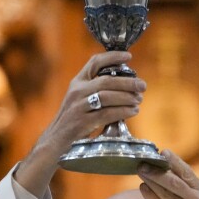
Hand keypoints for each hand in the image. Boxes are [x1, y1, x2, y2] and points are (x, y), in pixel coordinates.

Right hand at [15, 51, 145, 197]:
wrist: (55, 142)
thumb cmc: (72, 122)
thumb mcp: (80, 101)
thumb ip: (96, 91)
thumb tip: (126, 87)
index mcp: (77, 83)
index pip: (94, 62)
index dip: (113, 57)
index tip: (129, 57)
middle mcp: (77, 91)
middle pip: (106, 80)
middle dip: (128, 82)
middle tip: (142, 86)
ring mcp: (78, 106)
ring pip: (107, 96)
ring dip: (127, 97)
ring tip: (139, 100)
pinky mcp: (82, 122)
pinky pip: (107, 113)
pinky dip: (123, 111)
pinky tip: (133, 111)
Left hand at [137, 150, 198, 198]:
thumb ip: (184, 189)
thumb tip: (163, 173)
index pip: (186, 171)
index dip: (173, 160)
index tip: (161, 151)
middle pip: (174, 180)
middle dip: (158, 170)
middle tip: (143, 161)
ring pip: (167, 192)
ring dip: (152, 180)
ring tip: (140, 170)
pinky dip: (151, 197)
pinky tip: (143, 188)